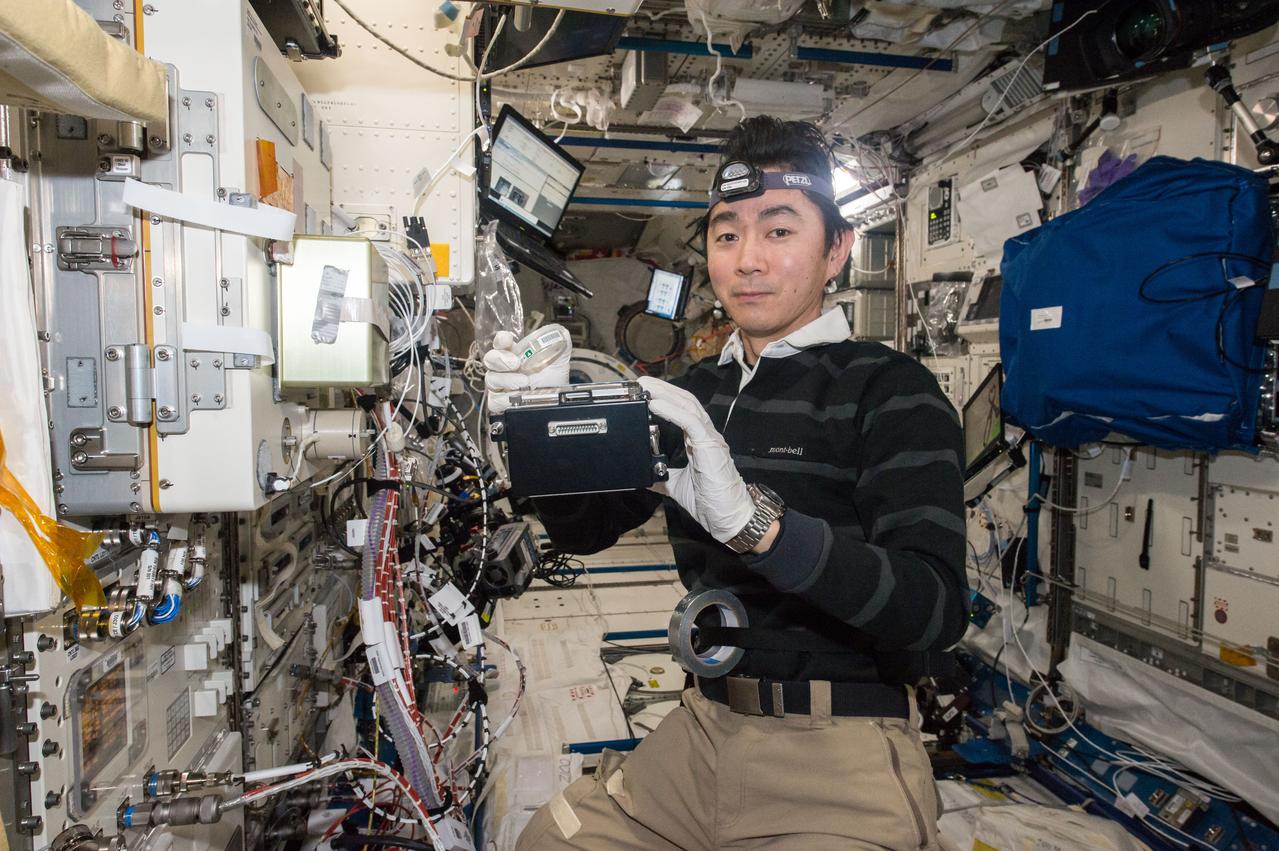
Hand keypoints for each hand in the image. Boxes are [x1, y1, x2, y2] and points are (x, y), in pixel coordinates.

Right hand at [482, 325, 571, 413]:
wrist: (557, 399)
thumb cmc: (553, 379)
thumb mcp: (559, 358)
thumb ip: (560, 341)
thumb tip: (560, 332)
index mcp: (514, 354)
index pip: (501, 342)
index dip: (501, 339)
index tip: (507, 339)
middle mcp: (504, 369)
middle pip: (490, 359)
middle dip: (500, 359)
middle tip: (516, 363)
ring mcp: (501, 386)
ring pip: (491, 379)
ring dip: (506, 380)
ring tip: (524, 382)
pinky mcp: (500, 402)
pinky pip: (494, 400)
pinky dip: (504, 399)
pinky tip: (516, 396)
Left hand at [638, 376, 755, 544]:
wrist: (728, 516)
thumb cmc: (709, 501)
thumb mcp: (676, 486)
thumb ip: (661, 477)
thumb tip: (643, 477)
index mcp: (698, 440)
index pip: (682, 410)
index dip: (665, 398)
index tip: (644, 392)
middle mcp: (705, 434)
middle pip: (685, 401)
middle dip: (663, 389)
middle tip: (641, 381)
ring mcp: (709, 438)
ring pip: (688, 406)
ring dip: (666, 394)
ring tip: (646, 387)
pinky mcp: (710, 445)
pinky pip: (690, 421)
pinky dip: (672, 411)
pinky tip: (656, 405)